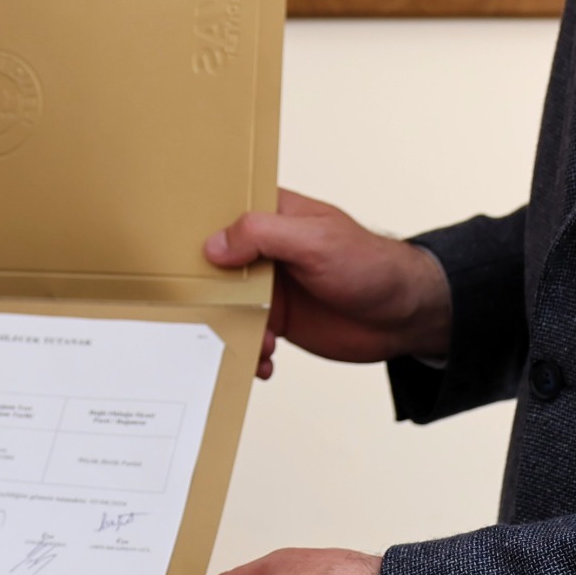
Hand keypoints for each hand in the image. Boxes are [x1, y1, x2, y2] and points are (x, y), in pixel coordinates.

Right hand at [205, 189, 452, 378]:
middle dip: (204, 290)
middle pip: (215, 265)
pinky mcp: (278, 320)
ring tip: (254, 344)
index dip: (195, 228)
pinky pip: (249, 336)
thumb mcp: (315, 241)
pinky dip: (250, 352)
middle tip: (196, 311)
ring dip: (230, 328)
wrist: (404, 315)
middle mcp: (265, 249)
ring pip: (228, 305)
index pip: (222, 212)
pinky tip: (264, 361)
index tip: (171, 251)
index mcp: (272, 215)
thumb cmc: (371, 264)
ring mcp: (270, 286)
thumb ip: (263, 235)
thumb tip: (215, 245)